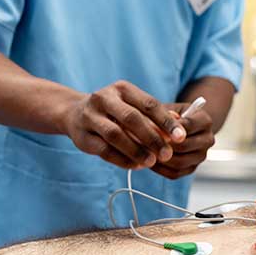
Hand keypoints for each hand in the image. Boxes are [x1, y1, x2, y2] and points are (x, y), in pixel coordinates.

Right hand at [62, 80, 186, 169]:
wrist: (74, 113)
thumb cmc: (113, 110)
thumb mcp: (133, 105)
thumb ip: (154, 115)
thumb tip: (180, 124)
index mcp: (122, 88)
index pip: (148, 104)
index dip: (166, 121)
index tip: (181, 137)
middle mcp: (104, 98)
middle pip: (131, 118)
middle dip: (152, 138)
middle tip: (167, 153)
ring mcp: (90, 117)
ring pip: (115, 135)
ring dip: (136, 150)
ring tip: (151, 162)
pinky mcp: (82, 137)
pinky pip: (104, 150)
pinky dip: (122, 159)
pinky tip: (136, 165)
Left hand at [150, 102, 214, 179]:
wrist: (181, 127)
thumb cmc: (174, 116)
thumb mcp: (170, 109)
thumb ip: (165, 115)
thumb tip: (157, 125)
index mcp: (205, 121)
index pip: (188, 126)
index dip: (170, 128)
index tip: (152, 128)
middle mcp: (208, 139)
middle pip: (185, 146)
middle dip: (163, 145)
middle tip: (145, 142)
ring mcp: (201, 156)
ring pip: (180, 162)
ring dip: (161, 158)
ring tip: (145, 152)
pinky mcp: (192, 168)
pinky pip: (175, 173)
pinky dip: (160, 169)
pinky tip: (150, 161)